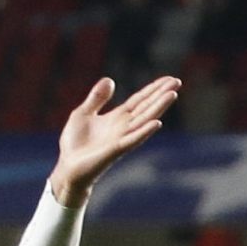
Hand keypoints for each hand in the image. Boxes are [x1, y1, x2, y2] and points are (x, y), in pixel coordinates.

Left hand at [49, 73, 180, 204]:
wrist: (68, 166)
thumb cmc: (75, 143)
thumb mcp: (82, 113)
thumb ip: (97, 98)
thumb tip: (110, 79)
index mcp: (118, 117)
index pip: (140, 100)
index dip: (153, 89)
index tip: (169, 79)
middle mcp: (125, 126)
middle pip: (147, 107)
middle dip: (162, 94)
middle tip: (177, 81)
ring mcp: (123, 138)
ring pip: (145, 120)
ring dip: (159, 107)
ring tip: (172, 94)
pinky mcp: (116, 150)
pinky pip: (134, 139)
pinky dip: (145, 132)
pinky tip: (157, 123)